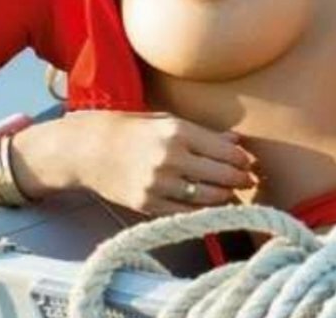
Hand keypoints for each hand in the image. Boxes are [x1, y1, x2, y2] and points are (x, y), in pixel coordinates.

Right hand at [20, 111, 257, 215]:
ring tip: (231, 193)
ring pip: (209, 198)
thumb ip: (204, 133)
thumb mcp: (166, 121)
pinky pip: (187, 213)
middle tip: (248, 180)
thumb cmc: (130, 130)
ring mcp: (158, 184)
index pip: (227, 151)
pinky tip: (210, 205)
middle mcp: (170, 158)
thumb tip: (238, 141)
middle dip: (240, 179)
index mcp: (177, 132)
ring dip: (226, 197)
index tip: (249, 163)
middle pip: (223, 176)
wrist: (86, 150)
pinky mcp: (148, 204)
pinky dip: (204, 211)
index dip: (243, 160)